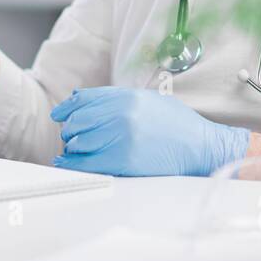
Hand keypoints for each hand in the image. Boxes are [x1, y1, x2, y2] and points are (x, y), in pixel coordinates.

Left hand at [49, 87, 248, 177]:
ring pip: (78, 142)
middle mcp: (121, 115)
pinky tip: (68, 162)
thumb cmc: (176, 124)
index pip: (83, 100)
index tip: (59, 115)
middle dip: (70, 130)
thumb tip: (78, 99)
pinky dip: (73, 163)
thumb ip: (114, 98)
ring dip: (72, 147)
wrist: (200, 146)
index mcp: (126, 97)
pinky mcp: (123, 161)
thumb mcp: (147, 100)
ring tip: (75, 150)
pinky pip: (87, 163)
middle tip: (71, 136)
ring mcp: (121, 138)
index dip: (67, 109)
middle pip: (77, 121)